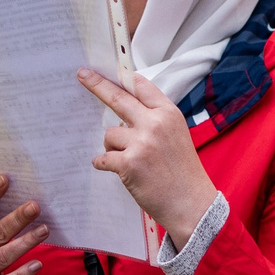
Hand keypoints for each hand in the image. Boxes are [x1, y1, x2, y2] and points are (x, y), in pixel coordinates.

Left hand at [76, 68, 218, 238]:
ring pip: (109, 134)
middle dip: (97, 85)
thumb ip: (155, 120)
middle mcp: (155, 123)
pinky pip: (103, 158)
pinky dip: (104, 164)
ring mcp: (141, 143)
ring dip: (112, 146)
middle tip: (82, 74)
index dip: (124, 78)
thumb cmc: (183, 172)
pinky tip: (116, 170)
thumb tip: (123, 114)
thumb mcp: (177, 135)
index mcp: (169, 113)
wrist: (191, 204)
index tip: (109, 70)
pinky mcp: (128, 163)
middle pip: (118, 98)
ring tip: (129, 160)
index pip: (142, 87)